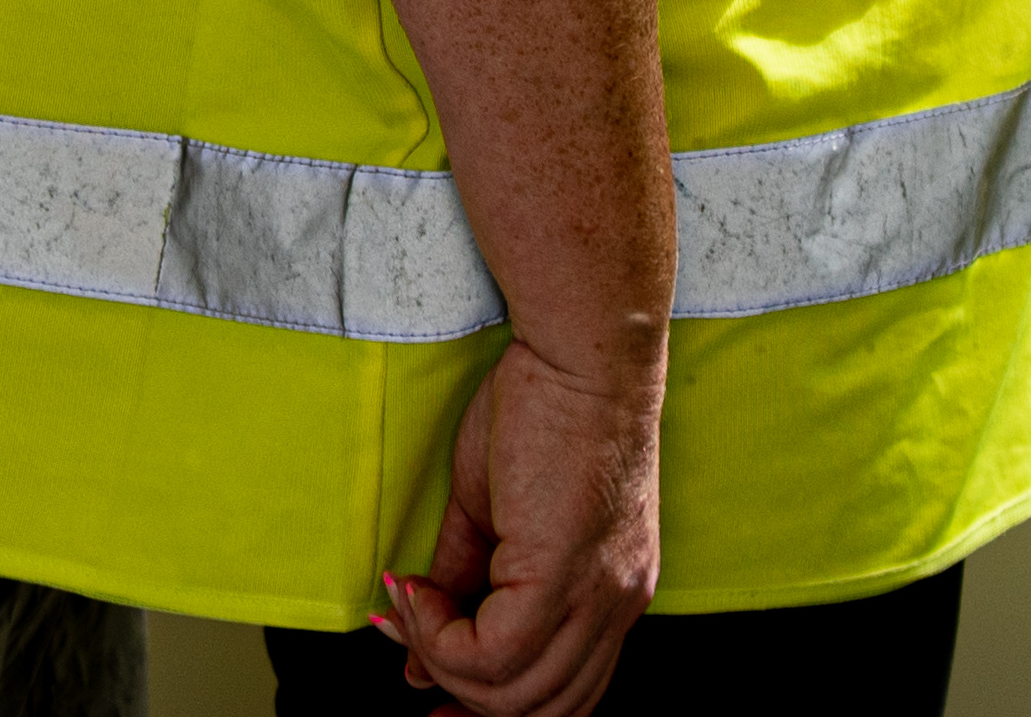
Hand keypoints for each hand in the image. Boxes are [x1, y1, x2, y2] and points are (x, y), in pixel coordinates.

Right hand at [378, 331, 663, 716]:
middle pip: (541, 710)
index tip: (431, 681)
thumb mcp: (498, 515)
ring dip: (443, 664)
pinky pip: (492, 655)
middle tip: (411, 657)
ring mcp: (597, 592)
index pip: (566, 695)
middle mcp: (618, 603)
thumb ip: (466, 586)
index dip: (493, 704)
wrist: (580, 350)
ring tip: (412, 609)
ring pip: (514, 695)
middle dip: (462, 698)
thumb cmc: (547, 408)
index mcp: (615, 591)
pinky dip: (438, 638)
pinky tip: (417, 594)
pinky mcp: (563, 572)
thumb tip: (419, 660)